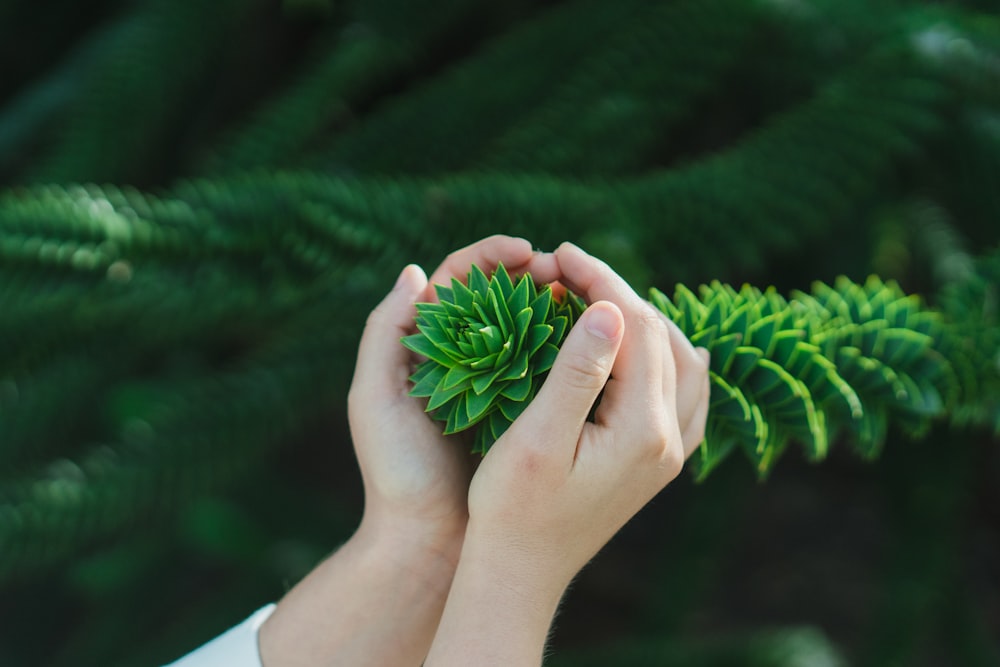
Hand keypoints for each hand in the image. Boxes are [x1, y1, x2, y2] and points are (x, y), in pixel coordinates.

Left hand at [260, 236, 558, 666]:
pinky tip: (594, 343)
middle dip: (535, 274)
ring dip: (557, 307)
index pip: (460, 280)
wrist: (428, 540)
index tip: (528, 252)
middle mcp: (462, 358)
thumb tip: (416, 272)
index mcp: (425, 345)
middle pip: (502, 296)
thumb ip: (384, 334)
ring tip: (587, 298)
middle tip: (568, 272)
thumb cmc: (396, 472)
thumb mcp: (374, 400)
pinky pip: (548, 370)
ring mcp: (495, 384)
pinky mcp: (522, 413)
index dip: (493, 257)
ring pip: (529, 329)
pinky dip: (569, 350)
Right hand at [425, 242, 709, 665]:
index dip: (601, 281)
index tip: (560, 254)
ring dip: (643, 321)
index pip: (636, 329)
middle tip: (567, 269)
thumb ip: (578, 372)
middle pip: (662, 339)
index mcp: (643, 430)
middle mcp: (670, 440)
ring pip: (682, 362)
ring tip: (595, 299)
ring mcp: (670, 454)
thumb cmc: (511, 508)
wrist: (521, 572)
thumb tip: (610, 309)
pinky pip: (684, 393)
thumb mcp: (536, 438)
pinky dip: (663, 357)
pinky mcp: (658, 463)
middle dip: (618, 294)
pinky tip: (641, 348)